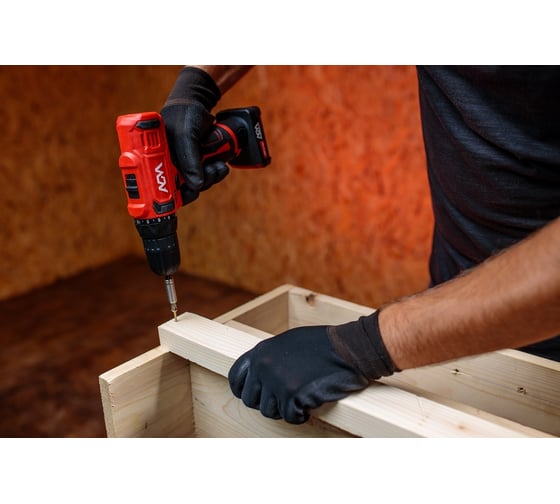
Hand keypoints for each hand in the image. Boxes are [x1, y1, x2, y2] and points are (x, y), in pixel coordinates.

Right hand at [161, 67, 228, 203]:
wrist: (198, 103)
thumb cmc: (184, 114)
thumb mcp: (185, 134)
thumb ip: (189, 158)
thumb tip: (196, 185)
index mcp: (153, 161)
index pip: (157, 189)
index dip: (168, 198)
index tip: (181, 197)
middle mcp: (166, 166)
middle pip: (180, 191)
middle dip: (197, 186)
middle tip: (208, 173)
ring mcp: (182, 166)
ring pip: (195, 185)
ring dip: (210, 179)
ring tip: (217, 166)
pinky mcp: (196, 164)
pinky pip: (205, 177)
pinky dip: (214, 174)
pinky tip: (220, 166)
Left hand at [228, 311, 398, 423]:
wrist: (348, 348)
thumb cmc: (323, 344)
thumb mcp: (288, 342)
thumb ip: (270, 358)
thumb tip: (258, 376)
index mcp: (260, 351)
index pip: (236, 378)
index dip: (243, 390)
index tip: (254, 396)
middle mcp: (263, 366)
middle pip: (250, 400)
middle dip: (266, 403)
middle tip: (284, 400)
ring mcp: (276, 381)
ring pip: (269, 411)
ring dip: (284, 409)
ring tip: (300, 400)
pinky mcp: (292, 395)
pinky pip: (289, 417)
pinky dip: (300, 416)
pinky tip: (309, 406)